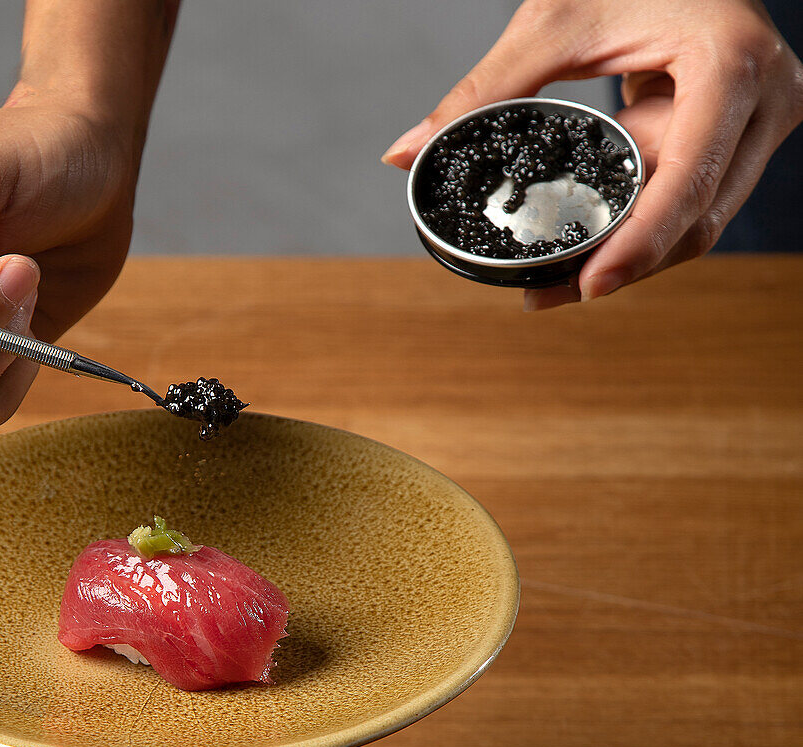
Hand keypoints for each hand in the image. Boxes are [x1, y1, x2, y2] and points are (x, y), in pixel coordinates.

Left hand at [382, 0, 802, 308]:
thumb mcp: (553, 23)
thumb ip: (483, 91)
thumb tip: (405, 153)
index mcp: (732, 66)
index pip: (690, 178)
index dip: (640, 243)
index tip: (588, 287)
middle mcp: (765, 102)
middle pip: (698, 219)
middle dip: (622, 264)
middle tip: (546, 295)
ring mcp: (760, 122)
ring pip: (696, 221)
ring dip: (626, 253)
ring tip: (550, 285)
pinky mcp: (741, 136)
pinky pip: (689, 200)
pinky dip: (637, 225)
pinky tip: (584, 247)